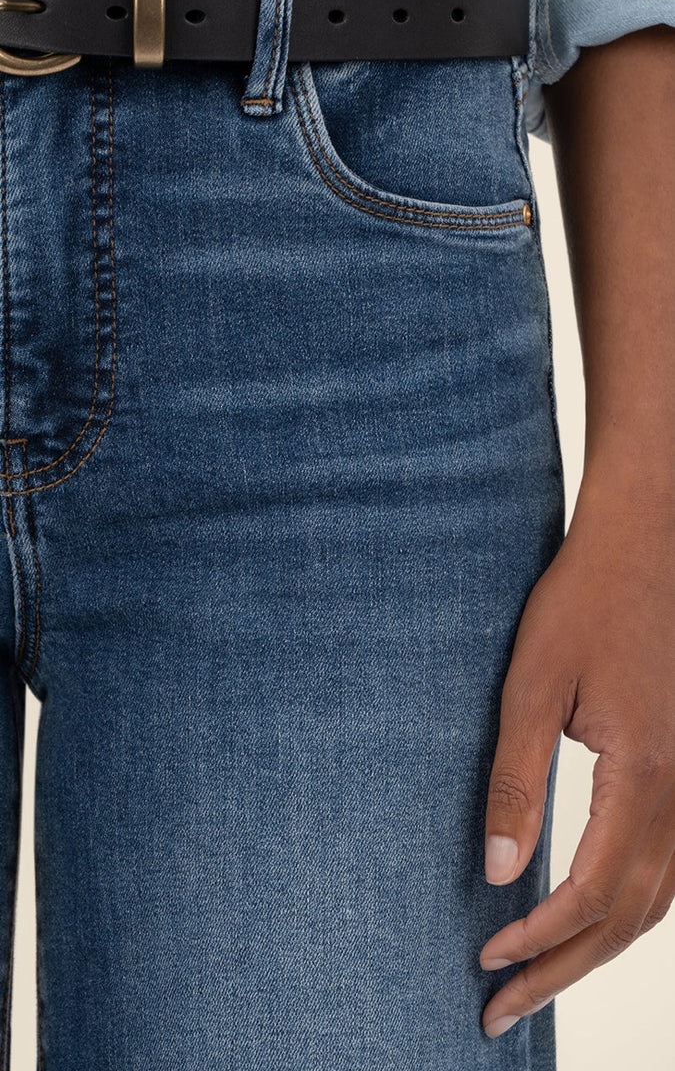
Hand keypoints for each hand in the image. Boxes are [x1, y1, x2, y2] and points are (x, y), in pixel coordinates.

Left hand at [479, 478, 674, 1038]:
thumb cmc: (585, 598)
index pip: (591, 894)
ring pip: (659, 901)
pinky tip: (590, 918)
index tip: (485, 963)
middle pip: (630, 917)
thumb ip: (516, 778)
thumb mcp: (532, 682)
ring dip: (598, 949)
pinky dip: (630, 909)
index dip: (537, 941)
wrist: (648, 540)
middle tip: (500, 1011)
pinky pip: (670, 865)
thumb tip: (496, 872)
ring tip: (538, 979)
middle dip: (563, 970)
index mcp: (644, 774)